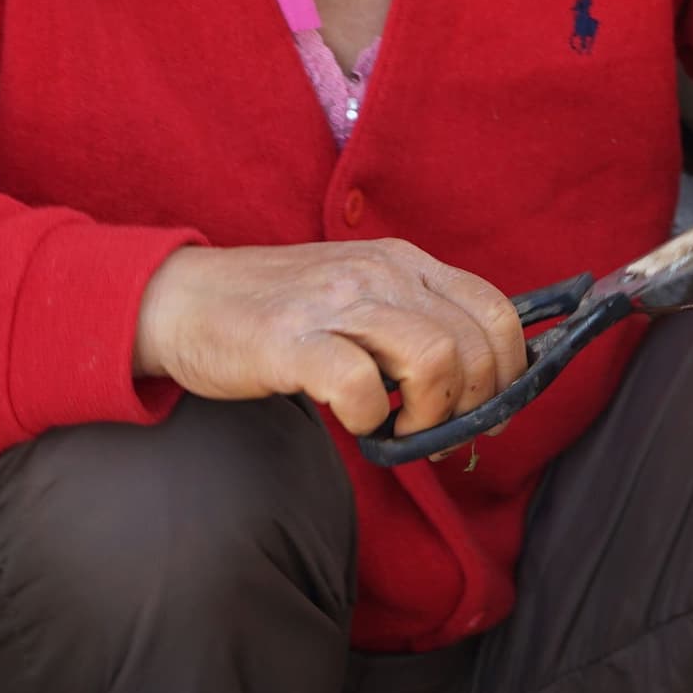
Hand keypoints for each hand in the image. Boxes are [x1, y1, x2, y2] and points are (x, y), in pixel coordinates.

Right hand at [133, 241, 528, 437]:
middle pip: (473, 344)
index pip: (494, 310)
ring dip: (429, 413)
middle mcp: (377, 273)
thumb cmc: (276, 312)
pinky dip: (369, 420)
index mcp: (401, 261)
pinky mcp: (291, 342)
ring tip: (399, 428)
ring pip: (433, 359)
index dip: (510, 370)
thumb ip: (414, 318)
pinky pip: (360, 387)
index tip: (494, 407)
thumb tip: (480, 380)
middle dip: (474, 403)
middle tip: (441, 431)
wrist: (183, 301)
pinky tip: (353, 422)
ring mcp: (334, 304)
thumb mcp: (359, 294)